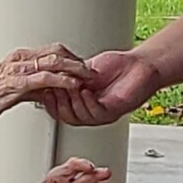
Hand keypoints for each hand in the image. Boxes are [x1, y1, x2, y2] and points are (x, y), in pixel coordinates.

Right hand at [0, 44, 93, 132]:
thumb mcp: (16, 89)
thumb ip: (34, 86)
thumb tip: (49, 89)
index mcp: (20, 58)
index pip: (52, 50)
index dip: (71, 57)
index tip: (83, 66)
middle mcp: (19, 60)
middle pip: (56, 51)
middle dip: (76, 60)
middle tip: (89, 71)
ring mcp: (18, 70)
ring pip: (53, 61)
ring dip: (74, 68)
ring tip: (86, 76)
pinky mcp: (17, 84)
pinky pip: (45, 78)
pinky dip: (62, 80)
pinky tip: (72, 85)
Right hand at [42, 48, 160, 126]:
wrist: (140, 65)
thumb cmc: (118, 66)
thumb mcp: (85, 68)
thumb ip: (68, 73)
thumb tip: (47, 74)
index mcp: (81, 100)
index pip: (58, 108)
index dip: (48, 100)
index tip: (42, 87)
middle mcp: (89, 109)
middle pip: (65, 116)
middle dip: (57, 101)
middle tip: (54, 87)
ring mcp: (101, 112)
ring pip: (79, 116)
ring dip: (72, 101)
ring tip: (70, 86)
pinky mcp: (113, 111)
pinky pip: (96, 113)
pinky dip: (88, 102)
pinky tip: (85, 92)